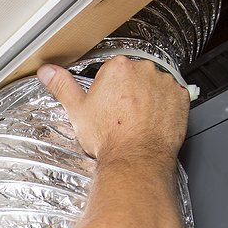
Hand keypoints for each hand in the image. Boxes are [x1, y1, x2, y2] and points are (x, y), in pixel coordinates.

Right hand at [37, 56, 189, 166]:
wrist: (136, 158)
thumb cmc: (109, 137)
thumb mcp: (77, 111)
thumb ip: (62, 86)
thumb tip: (47, 71)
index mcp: (118, 68)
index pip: (111, 72)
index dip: (107, 91)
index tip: (106, 106)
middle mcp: (144, 69)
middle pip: (133, 76)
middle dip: (128, 92)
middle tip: (120, 115)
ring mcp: (164, 82)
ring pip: (153, 85)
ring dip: (147, 98)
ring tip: (137, 120)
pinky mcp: (180, 96)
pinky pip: (172, 96)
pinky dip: (164, 106)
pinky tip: (153, 121)